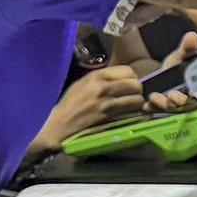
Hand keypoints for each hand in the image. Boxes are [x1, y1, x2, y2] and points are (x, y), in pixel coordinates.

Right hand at [29, 65, 143, 156]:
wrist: (58, 125)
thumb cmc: (71, 104)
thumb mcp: (83, 83)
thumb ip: (103, 79)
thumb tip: (124, 78)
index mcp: (96, 76)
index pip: (129, 70)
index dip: (132, 78)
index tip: (128, 85)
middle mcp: (103, 88)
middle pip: (136, 85)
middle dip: (137, 92)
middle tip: (132, 97)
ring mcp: (107, 105)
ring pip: (137, 101)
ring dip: (137, 105)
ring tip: (130, 108)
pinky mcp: (109, 120)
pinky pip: (131, 115)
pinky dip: (133, 116)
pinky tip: (127, 117)